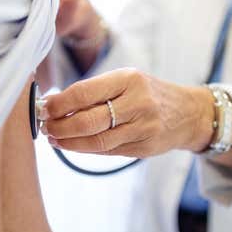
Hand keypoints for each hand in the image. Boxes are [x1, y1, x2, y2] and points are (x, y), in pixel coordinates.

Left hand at [38, 68, 215, 157]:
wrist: (188, 113)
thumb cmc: (148, 93)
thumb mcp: (126, 80)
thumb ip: (94, 91)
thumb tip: (53, 103)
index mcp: (128, 79)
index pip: (84, 93)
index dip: (58, 103)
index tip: (43, 107)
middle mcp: (137, 103)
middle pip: (87, 121)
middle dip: (60, 126)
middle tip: (45, 127)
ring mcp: (142, 128)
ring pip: (96, 141)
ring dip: (69, 142)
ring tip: (54, 138)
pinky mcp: (144, 148)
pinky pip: (107, 152)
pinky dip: (85, 149)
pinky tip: (72, 145)